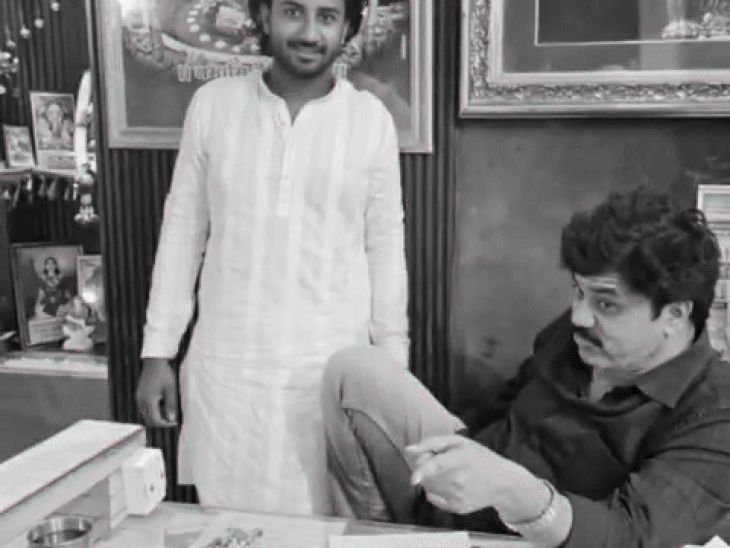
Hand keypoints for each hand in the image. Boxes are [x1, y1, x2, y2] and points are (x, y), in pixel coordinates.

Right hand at [135, 358, 177, 427]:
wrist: (154, 361)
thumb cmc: (164, 373)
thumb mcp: (171, 389)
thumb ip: (171, 405)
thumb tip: (171, 419)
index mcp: (148, 401)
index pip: (155, 421)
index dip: (165, 424)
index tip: (175, 422)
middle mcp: (140, 401)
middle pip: (149, 420)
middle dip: (161, 422)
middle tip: (173, 419)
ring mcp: (138, 398)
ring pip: (146, 415)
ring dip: (157, 417)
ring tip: (169, 410)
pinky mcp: (139, 395)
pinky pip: (144, 409)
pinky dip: (153, 410)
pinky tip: (162, 404)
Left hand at [405, 435, 523, 514]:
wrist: (502, 482)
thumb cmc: (478, 457)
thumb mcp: (459, 441)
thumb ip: (432, 443)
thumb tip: (409, 449)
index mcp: (460, 459)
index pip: (437, 466)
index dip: (423, 471)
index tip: (413, 478)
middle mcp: (459, 480)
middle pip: (427, 476)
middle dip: (425, 467)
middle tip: (439, 461)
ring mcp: (458, 496)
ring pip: (428, 487)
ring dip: (430, 479)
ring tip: (447, 472)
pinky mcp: (457, 508)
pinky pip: (434, 499)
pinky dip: (435, 490)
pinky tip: (448, 484)